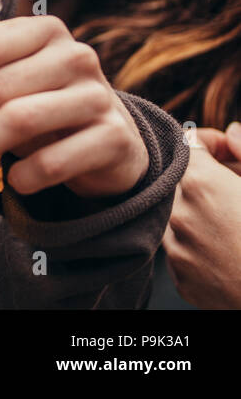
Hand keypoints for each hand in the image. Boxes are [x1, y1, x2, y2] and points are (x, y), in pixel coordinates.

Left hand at [0, 15, 148, 198]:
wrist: (111, 140)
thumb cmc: (41, 102)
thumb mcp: (9, 80)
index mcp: (42, 31)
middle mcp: (74, 56)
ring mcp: (98, 95)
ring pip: (20, 121)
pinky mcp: (114, 138)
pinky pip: (55, 160)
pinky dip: (24, 175)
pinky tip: (10, 181)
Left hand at [164, 128, 240, 308]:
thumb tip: (232, 132)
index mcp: (200, 183)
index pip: (186, 142)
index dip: (211, 143)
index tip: (229, 151)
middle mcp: (177, 213)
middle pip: (180, 179)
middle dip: (206, 177)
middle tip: (234, 187)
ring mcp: (175, 248)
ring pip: (177, 214)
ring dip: (199, 210)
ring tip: (233, 222)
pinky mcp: (180, 277)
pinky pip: (182, 249)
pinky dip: (199, 243)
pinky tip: (228, 249)